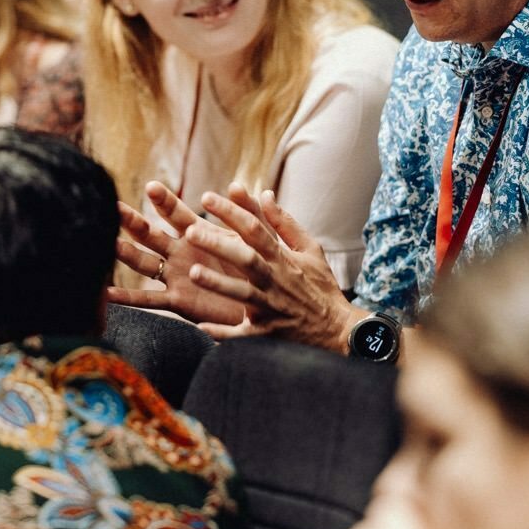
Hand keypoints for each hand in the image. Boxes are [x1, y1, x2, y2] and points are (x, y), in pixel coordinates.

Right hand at [109, 185, 247, 327]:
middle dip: (133, 221)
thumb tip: (237, 185)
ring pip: (144, 263)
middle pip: (151, 233)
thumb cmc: (258, 266)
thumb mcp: (255, 238)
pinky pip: (149, 300)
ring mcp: (175, 275)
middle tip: (114, 207)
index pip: (176, 213)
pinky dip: (128, 298)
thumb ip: (249, 213)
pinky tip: (106, 294)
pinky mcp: (178, 301)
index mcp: (198, 233)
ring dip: (126, 254)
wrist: (262, 302)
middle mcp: (180, 251)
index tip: (152, 186)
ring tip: (107, 244)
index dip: (164, 200)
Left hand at [180, 186, 363, 350]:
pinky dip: (223, 333)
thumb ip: (284, 223)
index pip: (255, 229)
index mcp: (282, 259)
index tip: (207, 197)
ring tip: (193, 272)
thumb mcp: (310, 249)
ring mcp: (271, 308)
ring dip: (218, 284)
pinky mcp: (267, 333)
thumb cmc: (320, 286)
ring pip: (242, 294)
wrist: (338, 330)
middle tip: (190, 230)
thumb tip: (264, 193)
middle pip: (245, 259)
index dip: (231, 212)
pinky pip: (242, 335)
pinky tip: (200, 327)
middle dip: (218, 245)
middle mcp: (274, 281)